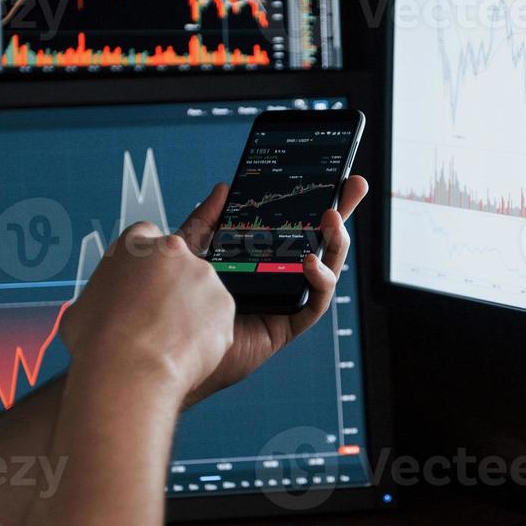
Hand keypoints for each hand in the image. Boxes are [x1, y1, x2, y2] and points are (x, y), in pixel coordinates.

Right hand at [60, 221, 235, 400]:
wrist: (127, 370)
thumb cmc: (97, 343)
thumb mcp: (82, 306)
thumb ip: (105, 296)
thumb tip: (109, 309)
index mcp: (133, 244)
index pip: (147, 240)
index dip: (146, 268)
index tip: (145, 288)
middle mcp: (172, 251)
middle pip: (179, 265)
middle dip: (172, 290)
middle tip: (155, 321)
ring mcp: (202, 276)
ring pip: (201, 293)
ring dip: (191, 314)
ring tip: (168, 343)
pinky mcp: (224, 304)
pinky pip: (217, 319)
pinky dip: (207, 335)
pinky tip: (185, 352)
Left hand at [176, 175, 368, 407]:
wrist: (169, 351)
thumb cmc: (181, 310)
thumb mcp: (192, 254)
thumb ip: (206, 222)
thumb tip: (223, 189)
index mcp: (261, 260)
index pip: (295, 226)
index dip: (315, 201)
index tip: (334, 174)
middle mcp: (280, 279)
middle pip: (319, 242)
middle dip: (341, 213)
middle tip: (355, 186)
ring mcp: (288, 301)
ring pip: (326, 269)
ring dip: (335, 243)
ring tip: (332, 219)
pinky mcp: (288, 325)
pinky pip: (315, 303)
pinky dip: (319, 281)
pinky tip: (311, 262)